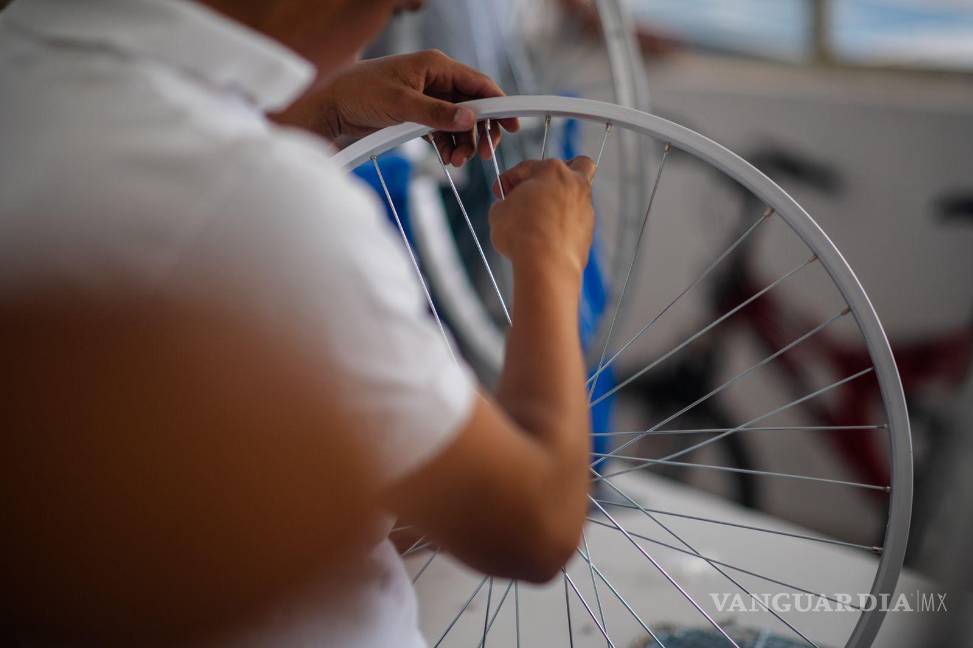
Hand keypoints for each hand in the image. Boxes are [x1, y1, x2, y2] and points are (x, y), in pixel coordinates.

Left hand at [272, 50, 518, 164]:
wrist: (331, 106)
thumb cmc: (361, 94)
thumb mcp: (401, 105)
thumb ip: (437, 114)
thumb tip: (470, 120)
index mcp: (436, 66)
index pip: (478, 84)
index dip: (499, 105)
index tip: (513, 126)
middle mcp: (436, 79)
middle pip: (473, 106)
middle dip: (480, 131)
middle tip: (483, 154)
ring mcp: (428, 98)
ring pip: (459, 123)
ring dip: (463, 144)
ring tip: (457, 163)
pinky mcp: (418, 114)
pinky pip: (443, 131)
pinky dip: (448, 146)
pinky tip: (447, 160)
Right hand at [489, 157, 596, 276]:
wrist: (547, 264)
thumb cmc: (522, 233)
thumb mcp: (499, 212)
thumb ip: (506, 203)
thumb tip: (509, 208)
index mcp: (552, 171)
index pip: (527, 167)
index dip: (508, 179)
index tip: (499, 192)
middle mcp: (574, 184)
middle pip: (577, 164)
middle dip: (560, 172)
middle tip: (539, 187)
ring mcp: (585, 208)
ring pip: (578, 196)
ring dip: (560, 202)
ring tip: (538, 219)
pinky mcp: (588, 231)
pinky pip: (576, 221)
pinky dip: (563, 224)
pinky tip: (547, 236)